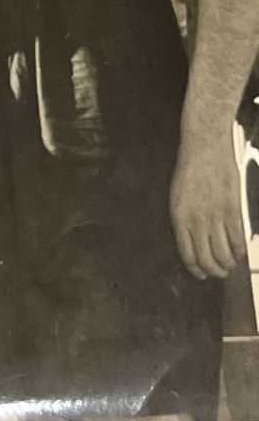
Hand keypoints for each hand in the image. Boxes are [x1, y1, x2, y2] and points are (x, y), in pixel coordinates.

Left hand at [170, 131, 247, 279]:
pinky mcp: (233, 209)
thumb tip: (195, 242)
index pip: (188, 255)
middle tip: (220, 272)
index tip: (202, 275)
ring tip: (230, 263)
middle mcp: (196, 220)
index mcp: (179, 217)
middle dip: (215, 271)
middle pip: (207, 260)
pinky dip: (240, 251)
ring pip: (224, 254)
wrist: (205, 145)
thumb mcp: (179, 196)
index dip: (196, 270)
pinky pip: (238, 240)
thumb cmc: (190, 169)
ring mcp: (216, 216)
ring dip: (229, 264)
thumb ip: (186, 220)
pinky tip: (240, 251)